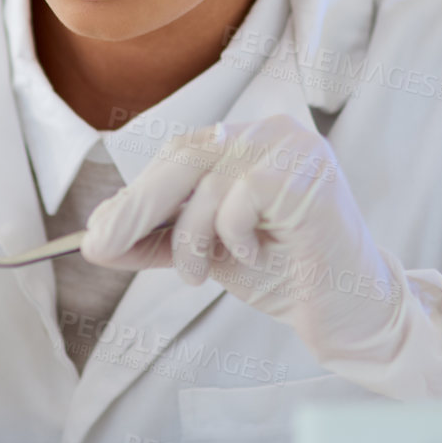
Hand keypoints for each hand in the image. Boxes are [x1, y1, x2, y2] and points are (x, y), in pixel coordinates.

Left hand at [81, 115, 441, 399]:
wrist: (347, 311)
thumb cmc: (284, 273)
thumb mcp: (208, 253)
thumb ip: (158, 238)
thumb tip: (94, 238)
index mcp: (249, 140)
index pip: (179, 153)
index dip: (137, 194)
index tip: (99, 236)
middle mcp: (272, 131)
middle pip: (185, 157)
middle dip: (137, 208)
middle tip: (104, 247)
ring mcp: (294, 146)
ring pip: (208, 182)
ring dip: (191, 241)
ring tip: (203, 276)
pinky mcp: (308, 172)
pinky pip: (239, 199)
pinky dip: (235, 237)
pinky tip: (258, 255)